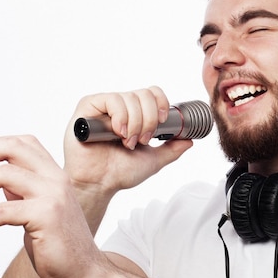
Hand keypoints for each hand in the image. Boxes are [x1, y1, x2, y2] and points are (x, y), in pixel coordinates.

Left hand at [0, 135, 106, 277]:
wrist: (85, 274)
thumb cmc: (62, 247)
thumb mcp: (42, 210)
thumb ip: (24, 192)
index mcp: (56, 176)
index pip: (24, 143)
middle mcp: (56, 180)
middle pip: (14, 147)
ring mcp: (53, 196)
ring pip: (4, 174)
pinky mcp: (45, 217)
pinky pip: (1, 211)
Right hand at [63, 86, 193, 197]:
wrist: (99, 184)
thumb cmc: (120, 173)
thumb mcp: (153, 160)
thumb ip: (171, 149)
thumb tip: (189, 140)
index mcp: (134, 114)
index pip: (152, 93)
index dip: (161, 103)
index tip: (163, 122)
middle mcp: (120, 107)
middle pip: (144, 94)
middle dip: (149, 120)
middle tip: (143, 140)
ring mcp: (103, 107)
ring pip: (130, 97)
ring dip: (135, 123)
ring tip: (127, 142)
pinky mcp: (87, 108)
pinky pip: (111, 99)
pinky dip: (120, 116)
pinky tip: (118, 132)